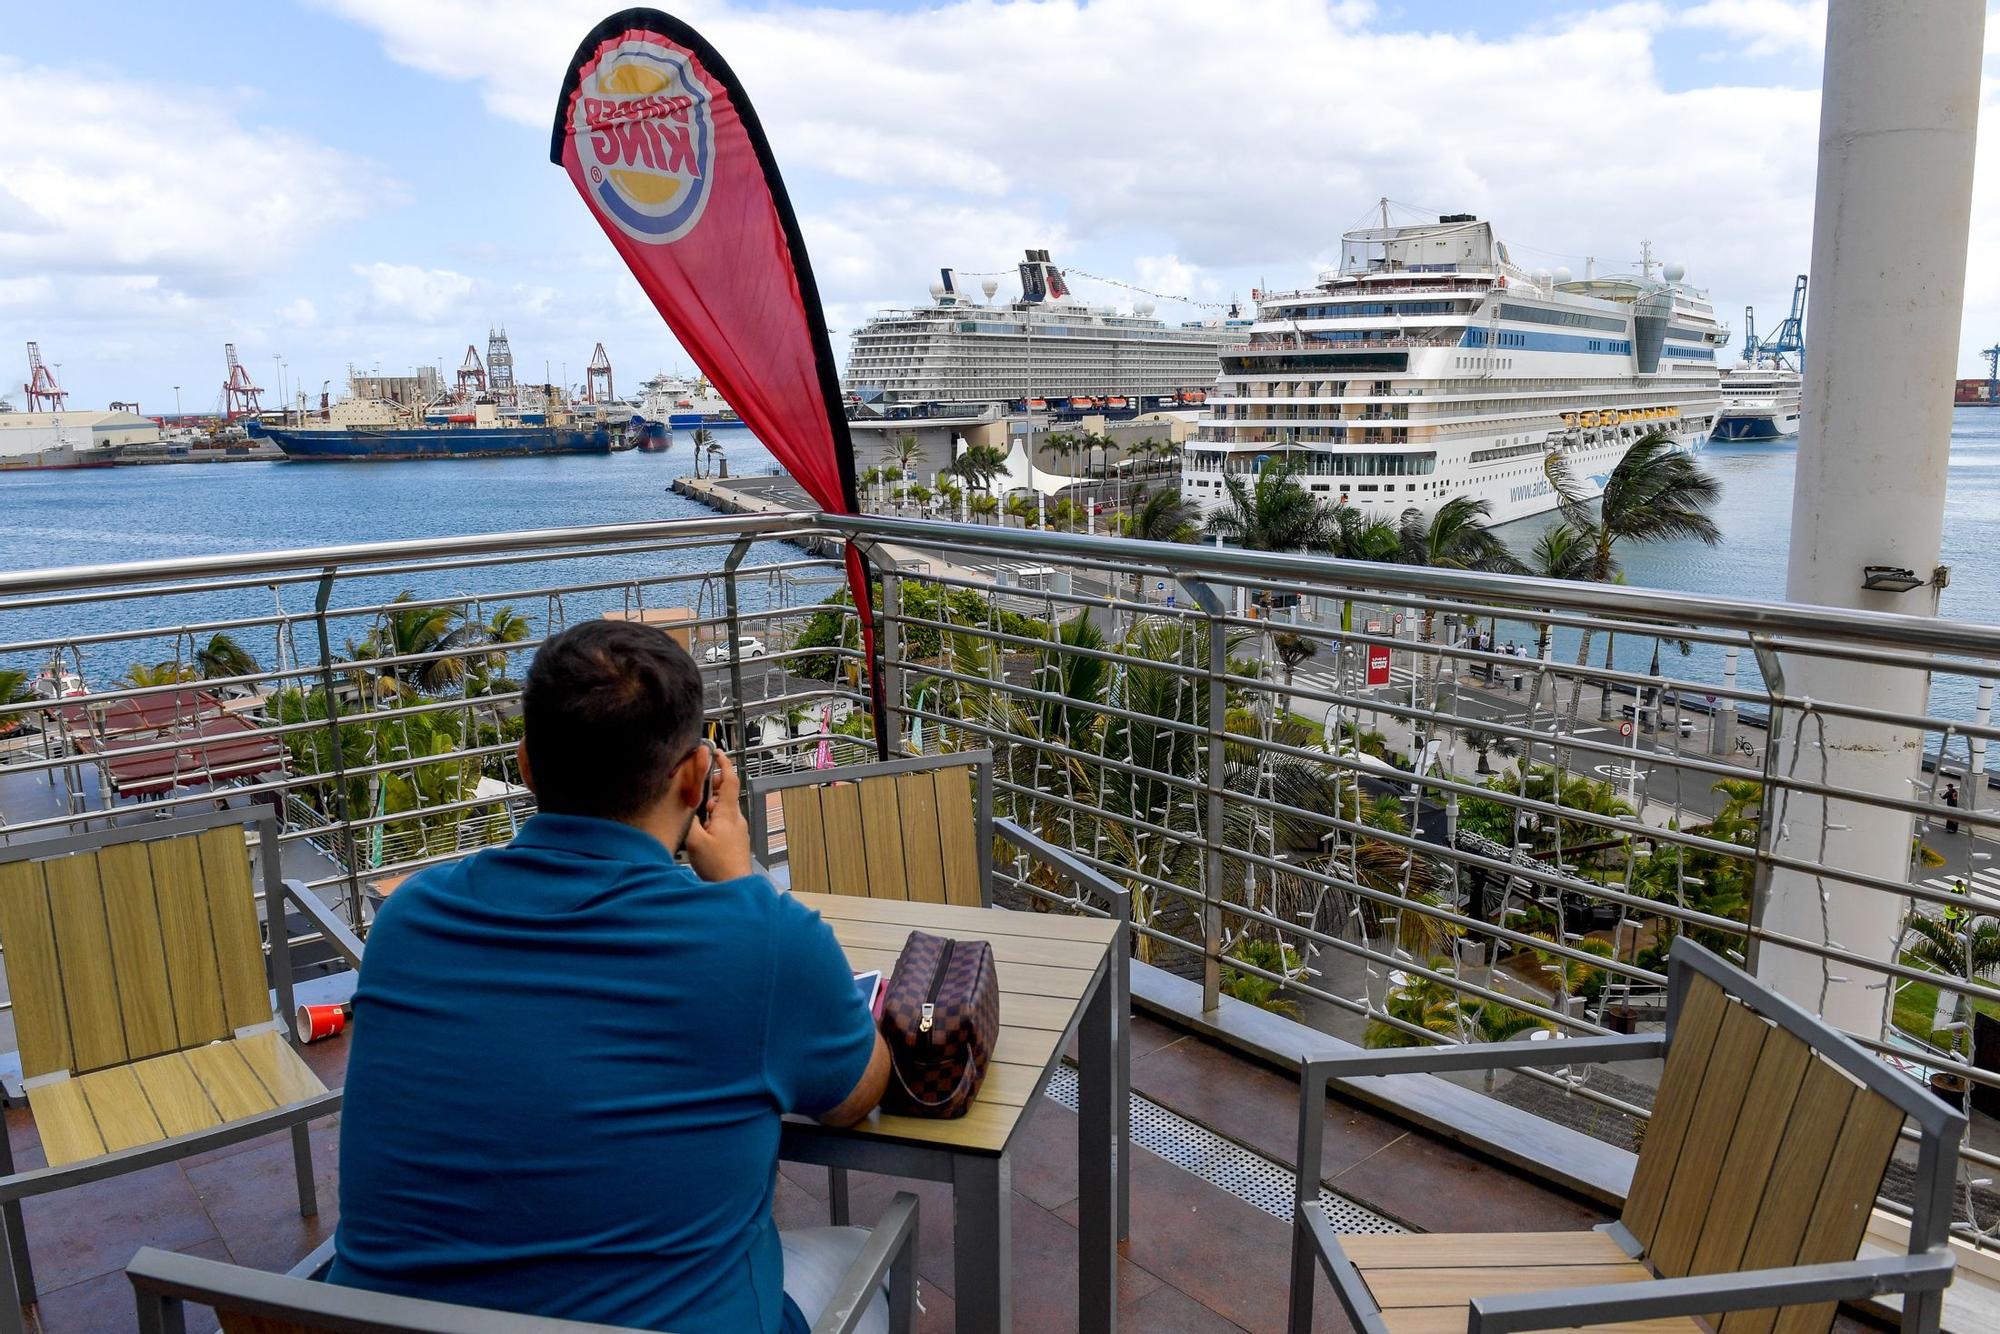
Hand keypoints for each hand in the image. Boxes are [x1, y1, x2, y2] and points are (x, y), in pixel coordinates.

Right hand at [682, 749, 752, 882]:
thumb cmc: (719, 867)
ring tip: (696, 819)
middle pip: (725, 793)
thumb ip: (687, 820)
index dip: (723, 764)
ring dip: (710, 807)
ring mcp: (738, 830)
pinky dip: (713, 820)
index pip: (730, 780)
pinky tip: (702, 833)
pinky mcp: (736, 840)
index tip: (716, 753)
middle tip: (696, 792)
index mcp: (728, 814)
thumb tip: (681, 804)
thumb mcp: (694, 841)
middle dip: (710, 788)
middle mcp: (736, 819)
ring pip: (723, 809)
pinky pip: (725, 822)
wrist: (734, 887)